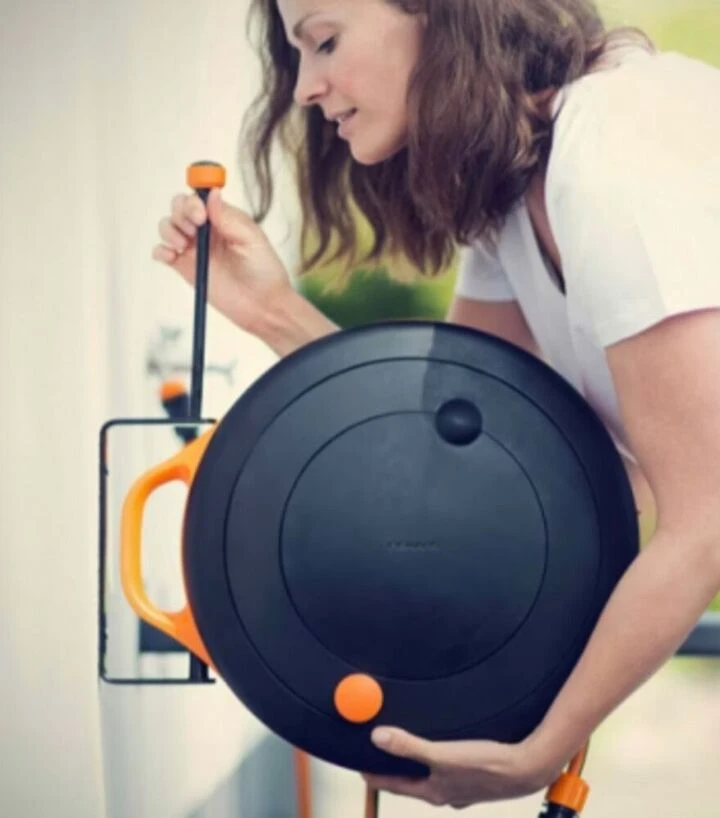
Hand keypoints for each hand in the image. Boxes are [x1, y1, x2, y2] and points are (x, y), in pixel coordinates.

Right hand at [153, 188, 291, 334]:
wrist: (262, 306)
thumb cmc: (264, 271)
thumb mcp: (251, 239)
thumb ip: (229, 217)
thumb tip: (213, 192)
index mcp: (222, 218)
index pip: (199, 198)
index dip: (194, 201)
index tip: (201, 216)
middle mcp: (205, 230)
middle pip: (178, 208)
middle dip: (180, 214)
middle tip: (194, 230)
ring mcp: (194, 249)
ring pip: (168, 227)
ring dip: (169, 231)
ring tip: (184, 245)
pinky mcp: (185, 268)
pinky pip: (162, 254)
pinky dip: (160, 251)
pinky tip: (171, 256)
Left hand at [361, 727, 562, 808]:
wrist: (528, 768)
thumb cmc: (487, 765)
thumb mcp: (441, 754)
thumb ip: (408, 746)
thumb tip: (377, 738)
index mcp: (434, 792)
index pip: (394, 785)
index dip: (375, 775)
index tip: (358, 768)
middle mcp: (446, 794)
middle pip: (412, 782)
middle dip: (395, 769)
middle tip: (379, 756)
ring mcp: (462, 789)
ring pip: (432, 777)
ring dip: (418, 765)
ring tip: (409, 751)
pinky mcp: (476, 780)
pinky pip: (449, 770)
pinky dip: (439, 762)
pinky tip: (445, 751)